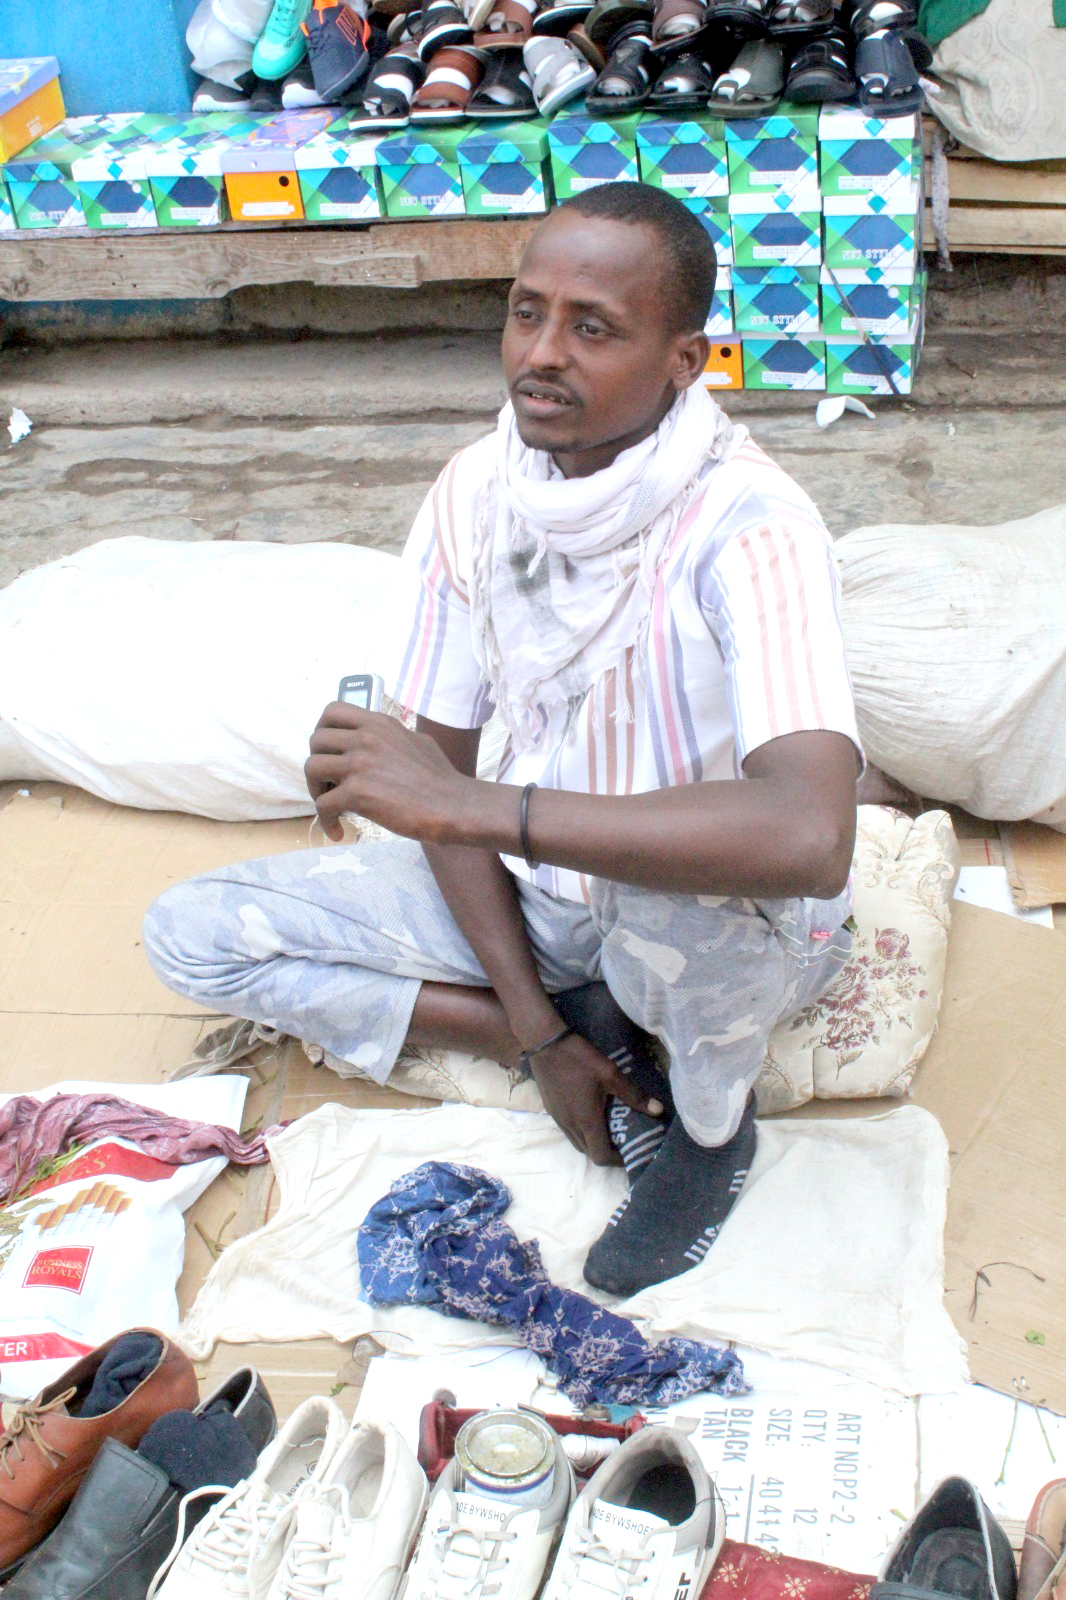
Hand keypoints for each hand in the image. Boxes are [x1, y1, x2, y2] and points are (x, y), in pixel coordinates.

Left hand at [305, 702, 470, 843]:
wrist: (452, 805)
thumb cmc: (441, 778)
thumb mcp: (416, 741)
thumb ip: (390, 738)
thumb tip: (377, 743)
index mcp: (379, 723)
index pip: (332, 711)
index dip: (322, 730)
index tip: (329, 750)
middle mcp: (366, 738)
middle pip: (316, 740)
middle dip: (317, 763)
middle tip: (329, 783)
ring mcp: (360, 764)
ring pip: (312, 769)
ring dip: (316, 790)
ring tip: (331, 806)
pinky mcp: (358, 792)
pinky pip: (323, 805)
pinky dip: (326, 821)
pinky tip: (338, 831)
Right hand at [529, 1032, 661, 1166]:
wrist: (544, 1043)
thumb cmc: (579, 1059)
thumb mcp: (610, 1073)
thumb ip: (634, 1094)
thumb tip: (659, 1110)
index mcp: (587, 1121)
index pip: (601, 1156)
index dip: (617, 1161)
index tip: (630, 1153)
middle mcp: (571, 1125)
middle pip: (589, 1152)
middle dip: (606, 1153)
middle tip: (622, 1140)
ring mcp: (558, 1119)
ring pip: (577, 1143)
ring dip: (592, 1143)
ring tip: (607, 1129)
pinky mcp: (551, 1110)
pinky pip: (568, 1131)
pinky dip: (581, 1132)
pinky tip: (589, 1114)